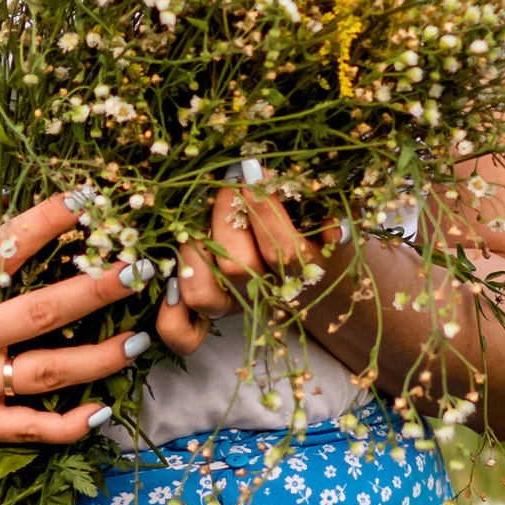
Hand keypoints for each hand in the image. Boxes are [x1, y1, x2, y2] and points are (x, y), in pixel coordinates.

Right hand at [0, 192, 150, 445]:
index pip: (2, 250)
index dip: (46, 223)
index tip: (86, 200)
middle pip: (40, 313)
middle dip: (95, 291)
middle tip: (140, 270)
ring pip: (47, 373)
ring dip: (101, 358)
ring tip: (143, 339)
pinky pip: (27, 429)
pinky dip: (68, 425)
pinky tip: (103, 410)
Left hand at [163, 181, 367, 365]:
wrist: (320, 280)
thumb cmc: (322, 234)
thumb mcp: (334, 216)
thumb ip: (331, 211)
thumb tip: (327, 223)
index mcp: (305, 272)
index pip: (283, 250)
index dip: (265, 211)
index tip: (253, 172)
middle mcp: (267, 295)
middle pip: (237, 268)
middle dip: (225, 216)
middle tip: (226, 182)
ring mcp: (235, 308)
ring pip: (203, 296)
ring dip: (192, 255)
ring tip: (197, 219)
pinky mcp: (209, 317)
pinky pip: (180, 333)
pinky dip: (169, 312)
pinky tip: (170, 277)